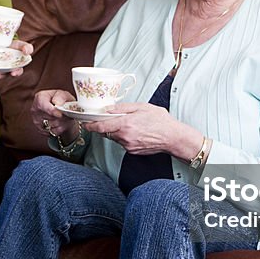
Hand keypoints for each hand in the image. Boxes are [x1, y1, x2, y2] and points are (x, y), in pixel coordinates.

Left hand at [0, 39, 34, 80]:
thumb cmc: (14, 46)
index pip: (17, 71)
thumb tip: (27, 51)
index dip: (15, 73)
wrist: (3, 41)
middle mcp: (5, 68)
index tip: (13, 73)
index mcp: (15, 65)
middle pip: (2, 74)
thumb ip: (27, 48)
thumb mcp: (22, 45)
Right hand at [33, 89, 77, 139]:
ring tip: (65, 117)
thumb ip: (61, 97)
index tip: (60, 114)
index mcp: (40, 97)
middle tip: (67, 113)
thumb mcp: (65, 94)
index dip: (51, 111)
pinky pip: (53, 132)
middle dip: (61, 117)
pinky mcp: (40, 130)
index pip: (42, 105)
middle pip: (49, 116)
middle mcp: (35, 109)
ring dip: (62, 123)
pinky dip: (60, 129)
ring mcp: (36, 120)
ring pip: (52, 125)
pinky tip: (61, 123)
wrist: (64, 111)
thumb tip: (57, 103)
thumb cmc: (63, 101)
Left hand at [82, 103, 198, 156]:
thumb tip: (108, 109)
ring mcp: (128, 146)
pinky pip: (123, 142)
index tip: (86, 123)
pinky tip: (137, 131)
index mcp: (125, 124)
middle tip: (114, 118)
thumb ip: (122, 108)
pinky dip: (125, 136)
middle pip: (107, 132)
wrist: (173, 137)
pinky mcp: (132, 151)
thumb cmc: (160, 121)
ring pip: (115, 137)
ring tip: (132, 124)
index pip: (101, 127)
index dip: (91, 125)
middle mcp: (125, 137)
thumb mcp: (142, 107)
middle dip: (107, 125)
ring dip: (118, 131)